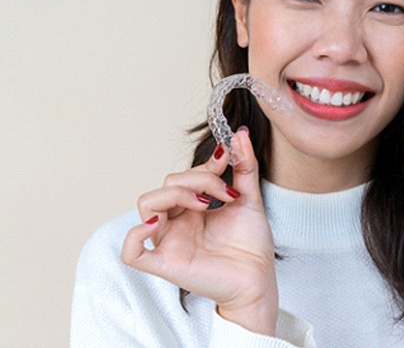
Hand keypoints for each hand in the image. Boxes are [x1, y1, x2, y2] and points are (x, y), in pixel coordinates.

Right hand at [121, 129, 277, 334]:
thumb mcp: (250, 198)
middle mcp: (178, 222)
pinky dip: (135, 235)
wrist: (260, 280)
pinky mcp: (167, 264)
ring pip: (148, 204)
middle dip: (198, 179)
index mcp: (193, 208)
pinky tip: (158, 223)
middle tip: (225, 193)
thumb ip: (244, 166)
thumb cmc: (252, 244)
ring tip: (205, 205)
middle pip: (167, 184)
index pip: (185, 175)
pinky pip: (132, 252)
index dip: (204, 165)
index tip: (228, 159)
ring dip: (176, 194)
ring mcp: (170, 241)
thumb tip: (240, 134)